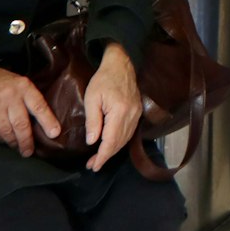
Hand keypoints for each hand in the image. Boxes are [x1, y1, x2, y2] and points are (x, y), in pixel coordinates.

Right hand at [0, 67, 61, 157]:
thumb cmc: (2, 83)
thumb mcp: (20, 83)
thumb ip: (29, 99)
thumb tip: (43, 121)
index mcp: (24, 87)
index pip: (39, 106)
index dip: (48, 121)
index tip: (54, 133)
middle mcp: (10, 96)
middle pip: (21, 124)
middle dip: (26, 141)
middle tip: (29, 151)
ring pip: (7, 130)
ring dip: (13, 142)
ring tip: (17, 147)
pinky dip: (0, 138)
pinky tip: (4, 140)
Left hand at [83, 43, 143, 171]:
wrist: (121, 64)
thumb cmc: (103, 79)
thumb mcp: (92, 99)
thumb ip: (93, 121)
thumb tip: (92, 141)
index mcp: (119, 111)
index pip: (111, 140)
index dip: (102, 156)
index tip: (93, 166)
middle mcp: (131, 115)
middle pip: (120, 142)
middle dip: (106, 156)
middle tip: (93, 165)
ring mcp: (137, 113)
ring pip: (126, 139)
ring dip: (113, 150)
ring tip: (99, 158)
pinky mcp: (137, 111)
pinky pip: (129, 132)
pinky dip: (120, 141)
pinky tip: (111, 144)